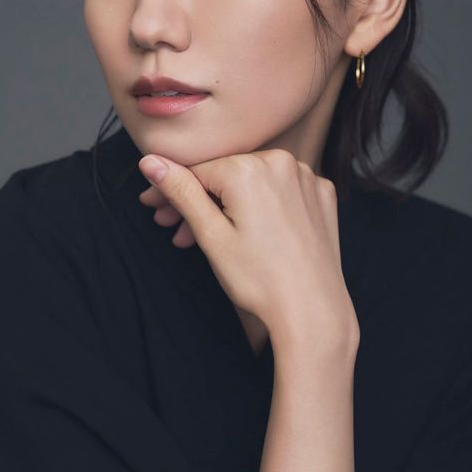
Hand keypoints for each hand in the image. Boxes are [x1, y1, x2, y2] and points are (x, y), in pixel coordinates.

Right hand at [138, 149, 358, 346]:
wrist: (313, 310)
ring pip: (252, 183)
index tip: (153, 207)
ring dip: (227, 204)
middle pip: (225, 175)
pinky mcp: (321, 194)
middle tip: (172, 227)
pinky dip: (262, 205)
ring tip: (207, 238)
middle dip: (197, 200)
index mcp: (248, 169)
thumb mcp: (211, 235)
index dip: (171, 190)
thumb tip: (150, 161)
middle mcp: (282, 162)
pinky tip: (249, 231)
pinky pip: (281, 190)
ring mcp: (306, 177)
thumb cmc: (259, 279)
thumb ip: (181, 192)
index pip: (196, 171)